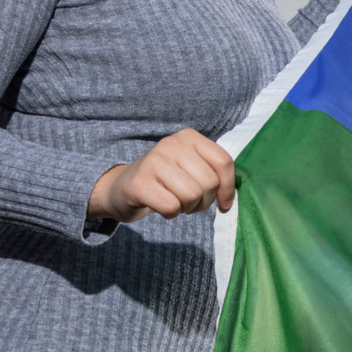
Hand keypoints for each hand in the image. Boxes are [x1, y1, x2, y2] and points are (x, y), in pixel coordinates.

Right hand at [89, 129, 235, 224]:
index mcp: (189, 137)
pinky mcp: (139, 183)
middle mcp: (171, 143)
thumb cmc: (166, 181)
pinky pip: (171, 206)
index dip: (228, 188)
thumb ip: (214, 174)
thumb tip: (230, 199)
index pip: (223, 162)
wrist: (122, 188)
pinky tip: (161, 207)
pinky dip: (171, 214)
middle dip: (204, 201)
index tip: (223, 204)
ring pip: (192, 195)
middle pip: (209, 182)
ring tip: (176, 203)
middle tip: (190, 202)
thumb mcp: (191, 168)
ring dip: (187, 208)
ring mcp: (153, 161)